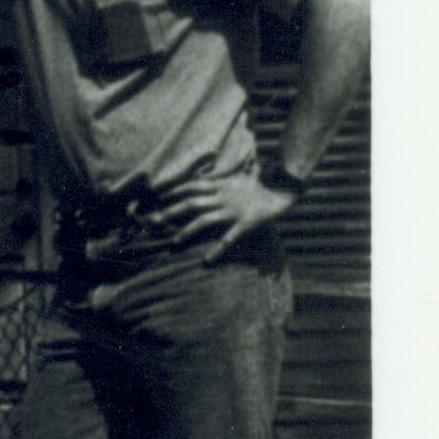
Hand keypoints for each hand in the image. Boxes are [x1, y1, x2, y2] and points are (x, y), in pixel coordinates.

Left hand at [148, 171, 294, 253]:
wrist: (286, 185)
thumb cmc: (263, 182)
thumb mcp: (238, 177)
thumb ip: (221, 180)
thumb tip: (206, 179)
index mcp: (221, 185)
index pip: (191, 186)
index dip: (172, 191)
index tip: (155, 197)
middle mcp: (223, 197)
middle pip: (190, 203)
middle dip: (170, 212)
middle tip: (152, 221)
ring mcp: (234, 210)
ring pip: (204, 221)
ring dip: (186, 232)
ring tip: (173, 242)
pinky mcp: (247, 223)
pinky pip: (229, 238)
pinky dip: (217, 250)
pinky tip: (206, 261)